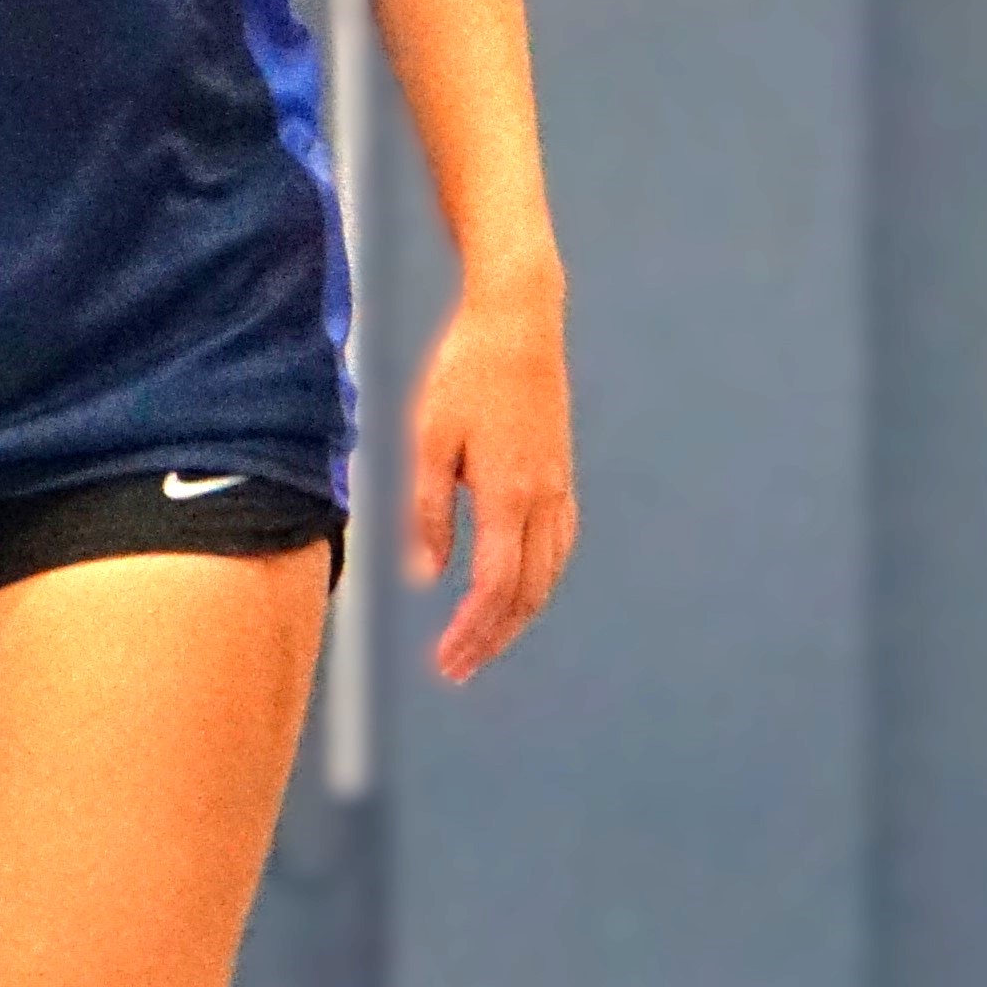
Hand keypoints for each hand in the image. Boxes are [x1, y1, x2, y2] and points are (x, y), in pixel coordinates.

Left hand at [406, 260, 574, 682]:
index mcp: (509, 493)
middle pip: (528, 592)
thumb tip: (426, 575)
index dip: (472, 631)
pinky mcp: (561, 471)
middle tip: (456, 667)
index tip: (446, 660)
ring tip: (484, 640)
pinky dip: (539, 580)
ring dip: (518, 615)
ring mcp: (559, 485)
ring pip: (549, 573)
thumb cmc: (464, 372)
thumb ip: (428, 511)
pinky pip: (559, 544)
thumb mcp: (429, 439)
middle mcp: (543, 498)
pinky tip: (519, 587)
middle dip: (493, 637)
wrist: (519, 318)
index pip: (496, 585)